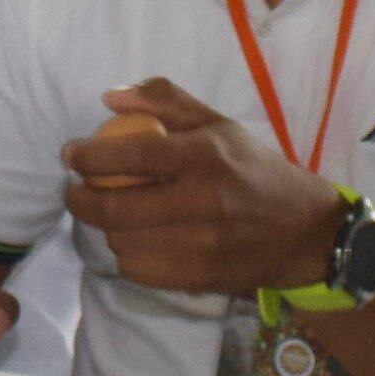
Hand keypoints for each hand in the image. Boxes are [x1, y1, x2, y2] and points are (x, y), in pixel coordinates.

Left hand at [58, 78, 344, 296]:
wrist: (303, 230)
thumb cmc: (251, 169)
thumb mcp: (217, 124)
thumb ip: (164, 101)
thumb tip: (110, 98)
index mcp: (205, 157)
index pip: (131, 155)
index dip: (89, 156)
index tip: (71, 154)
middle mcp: (202, 202)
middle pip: (116, 208)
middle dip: (80, 199)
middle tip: (75, 190)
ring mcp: (200, 245)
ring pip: (121, 242)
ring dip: (106, 229)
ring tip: (110, 214)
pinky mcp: (199, 277)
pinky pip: (138, 270)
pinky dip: (126, 255)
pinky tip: (134, 240)